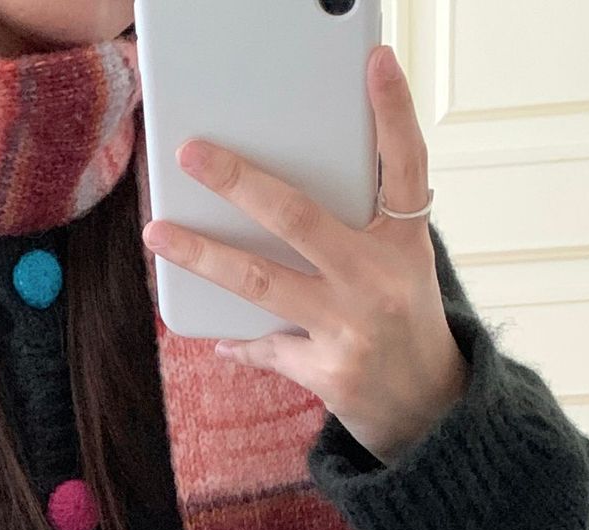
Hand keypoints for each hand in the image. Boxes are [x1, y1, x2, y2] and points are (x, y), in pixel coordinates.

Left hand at [142, 45, 468, 464]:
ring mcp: (351, 328)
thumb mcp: (403, 267)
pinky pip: (266, 346)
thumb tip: (284, 195)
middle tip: (193, 154)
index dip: (393, 112)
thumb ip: (364, 228)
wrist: (429, 411)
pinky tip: (218, 336)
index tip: (375, 61)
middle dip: (239, 182)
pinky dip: (241, 341)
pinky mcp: (327, 372)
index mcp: (405, 244)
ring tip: (159, 233)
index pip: (405, 166)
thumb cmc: (404, 323)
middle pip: (299, 218)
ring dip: (203, 256)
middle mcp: (378, 281)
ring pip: (260, 282)